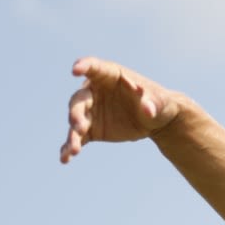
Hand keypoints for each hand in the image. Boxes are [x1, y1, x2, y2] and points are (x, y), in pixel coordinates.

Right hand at [59, 58, 183, 163]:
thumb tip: (147, 109)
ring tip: (74, 150)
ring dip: (73, 134)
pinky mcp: (91, 129)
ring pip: (76, 120)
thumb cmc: (158, 102)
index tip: (75, 69)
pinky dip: (70, 147)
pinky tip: (65, 158)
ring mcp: (90, 111)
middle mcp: (95, 91)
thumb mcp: (159, 101)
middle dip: (76, 112)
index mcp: (110, 75)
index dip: (84, 66)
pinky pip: (78, 137)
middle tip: (79, 126)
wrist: (156, 120)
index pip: (93, 67)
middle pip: (79, 99)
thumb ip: (152, 103)